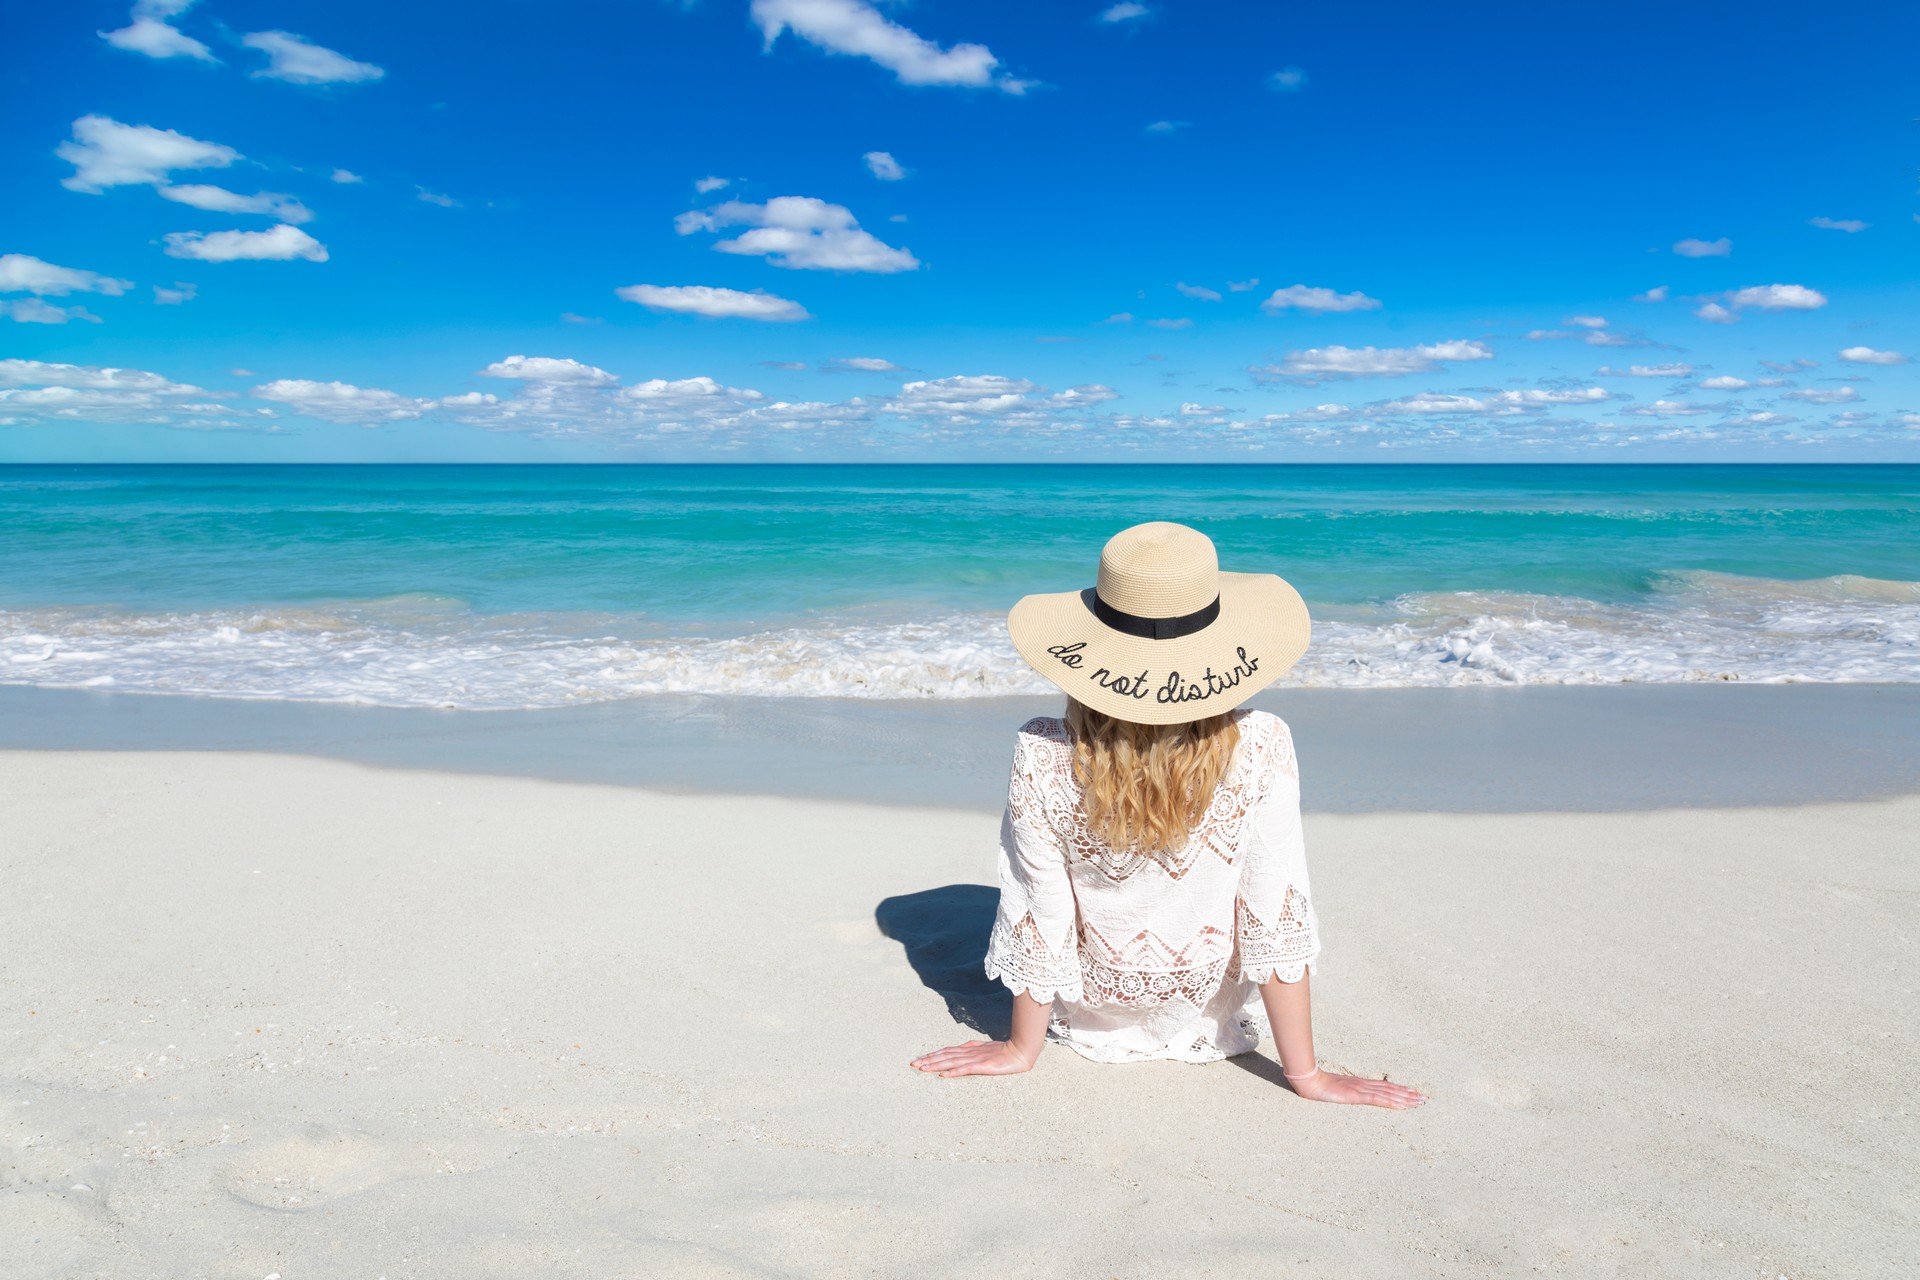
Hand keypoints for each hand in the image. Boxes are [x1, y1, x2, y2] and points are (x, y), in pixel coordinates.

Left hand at [910, 1039, 1035, 1077]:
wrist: (1019, 1051)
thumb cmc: (1003, 1052)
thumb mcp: (984, 1050)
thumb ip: (971, 1051)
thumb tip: (957, 1055)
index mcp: (969, 1048)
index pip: (946, 1051)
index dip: (932, 1055)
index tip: (919, 1059)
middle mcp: (969, 1052)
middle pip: (944, 1055)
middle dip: (928, 1060)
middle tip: (913, 1064)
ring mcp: (975, 1059)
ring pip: (951, 1062)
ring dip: (936, 1065)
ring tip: (923, 1068)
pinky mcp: (982, 1066)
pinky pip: (965, 1069)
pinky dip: (953, 1072)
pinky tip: (944, 1075)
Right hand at [1286, 1067, 1426, 1108]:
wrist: (1310, 1081)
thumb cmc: (1318, 1085)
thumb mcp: (1335, 1089)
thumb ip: (1344, 1091)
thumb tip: (1348, 1094)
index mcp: (1360, 1084)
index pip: (1384, 1087)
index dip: (1400, 1089)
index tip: (1413, 1092)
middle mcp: (1364, 1085)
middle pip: (1391, 1090)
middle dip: (1408, 1095)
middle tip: (1424, 1098)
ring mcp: (1362, 1090)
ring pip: (1389, 1094)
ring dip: (1405, 1099)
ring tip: (1419, 1102)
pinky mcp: (1357, 1096)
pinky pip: (1378, 1100)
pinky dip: (1392, 1103)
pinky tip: (1402, 1106)